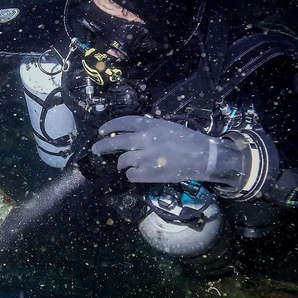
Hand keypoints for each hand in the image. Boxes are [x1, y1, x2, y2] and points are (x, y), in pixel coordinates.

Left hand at [91, 116, 226, 182]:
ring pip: (121, 161)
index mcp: (148, 125)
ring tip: (122, 165)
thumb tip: (132, 134)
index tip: (101, 131)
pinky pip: (131, 175)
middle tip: (95, 150)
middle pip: (114, 142)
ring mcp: (144, 158)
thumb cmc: (187, 139)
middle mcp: (143, 140)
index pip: (122, 123)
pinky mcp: (147, 173)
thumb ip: (149, 128)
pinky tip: (137, 174)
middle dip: (101, 146)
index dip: (109, 126)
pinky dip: (132, 175)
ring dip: (121, 164)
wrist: (201, 157)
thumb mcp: (166, 126)